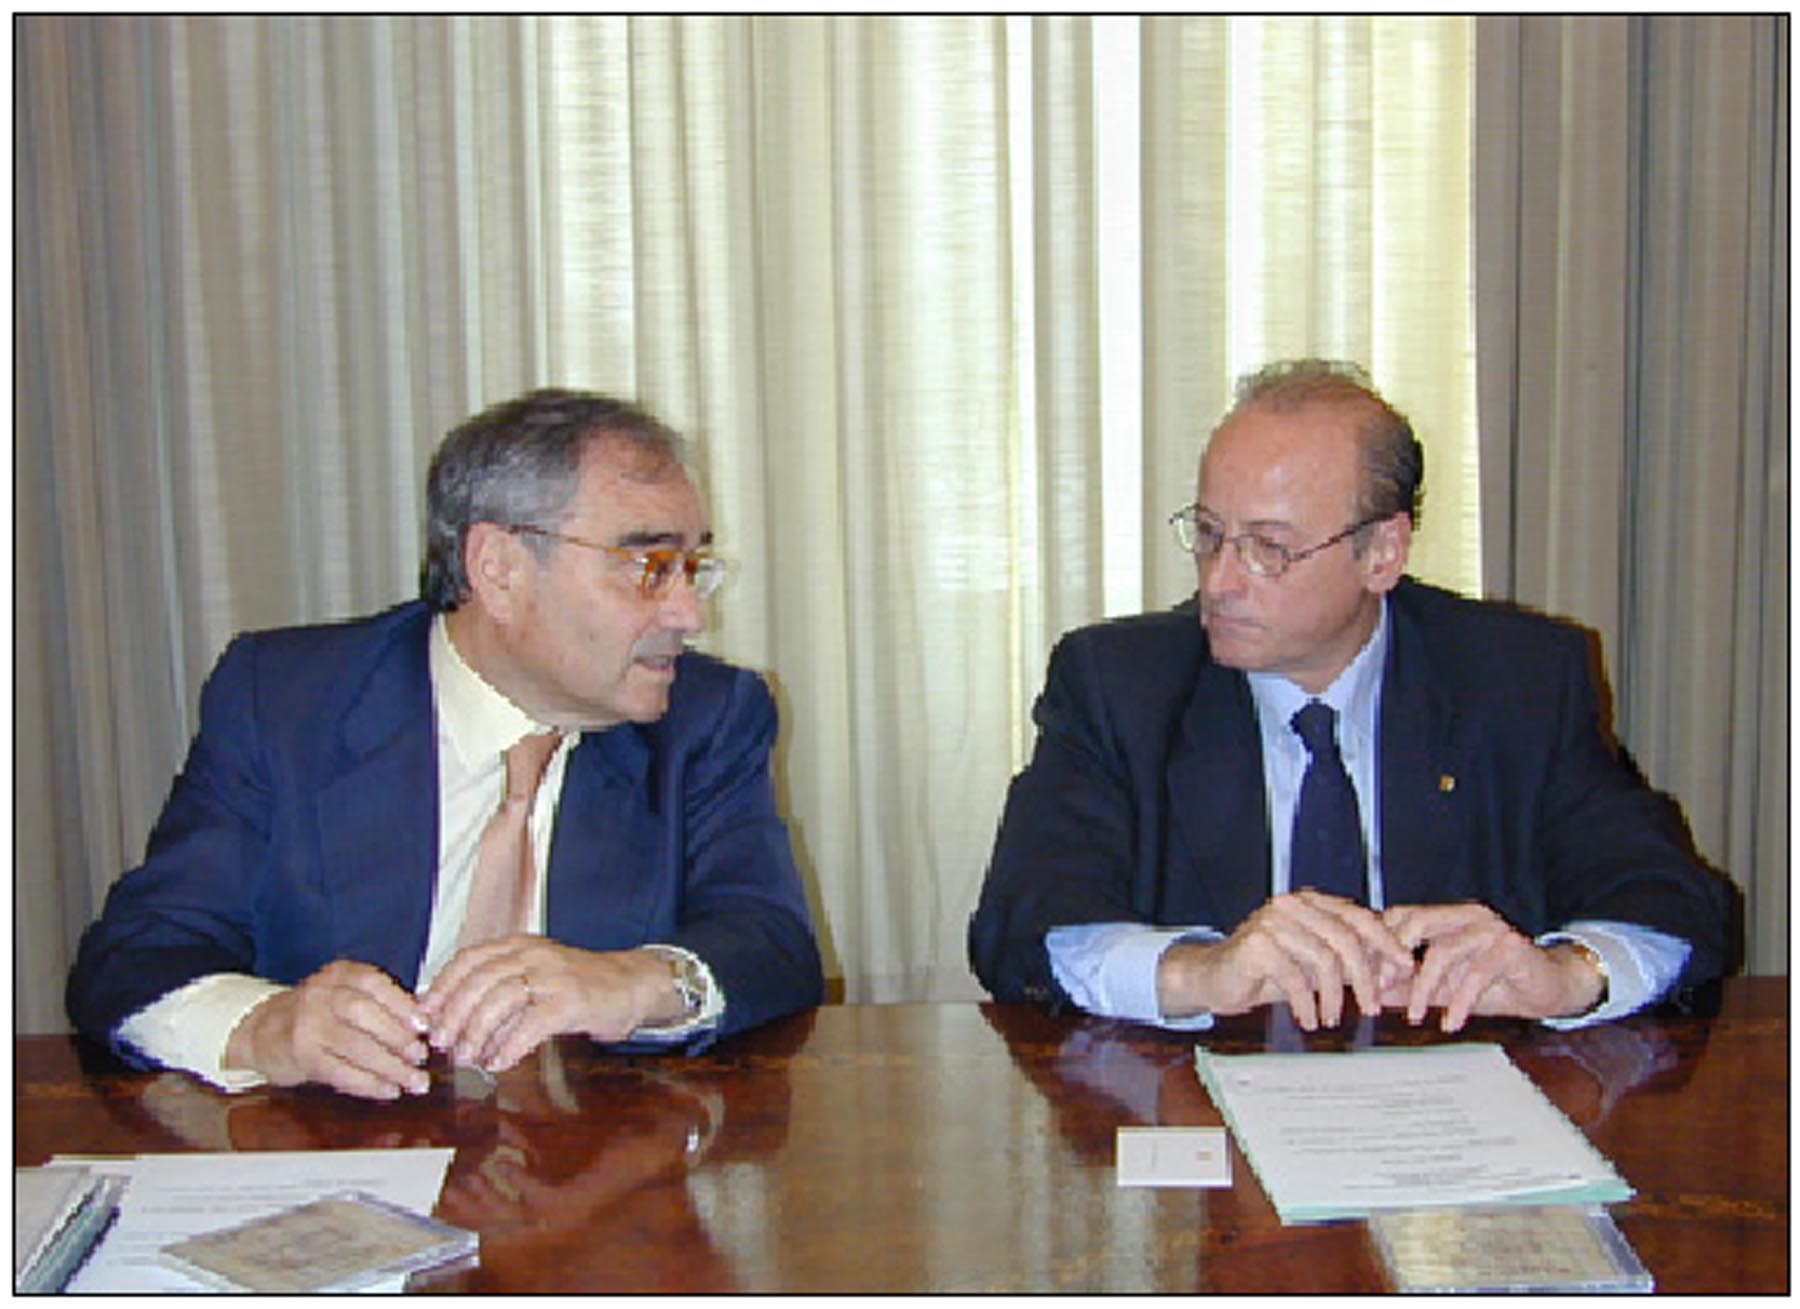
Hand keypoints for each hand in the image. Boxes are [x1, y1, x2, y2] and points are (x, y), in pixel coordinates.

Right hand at [223, 960, 429, 1099]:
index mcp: (338, 974)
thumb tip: (428, 1022)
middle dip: (397, 1037)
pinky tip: (388, 1090)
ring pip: (353, 1045)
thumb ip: (380, 1003)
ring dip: (389, 1066)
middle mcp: (320, 994)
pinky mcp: (301, 1056)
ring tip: (414, 1081)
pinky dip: (368, 1083)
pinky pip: (339, 1071)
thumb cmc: (318, 1013)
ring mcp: (307, 1025)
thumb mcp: (344, 994)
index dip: (401, 1004)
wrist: (263, 1030)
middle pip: (363, 1012)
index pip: (373, 982)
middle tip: (420, 1056)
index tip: (424, 1026)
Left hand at [417, 937, 687, 1073]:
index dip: (443, 986)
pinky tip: (499, 1063)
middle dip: (454, 1015)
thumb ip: (501, 991)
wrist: (633, 984)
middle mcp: (533, 955)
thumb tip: (455, 1021)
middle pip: (479, 981)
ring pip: (500, 1000)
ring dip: (477, 1032)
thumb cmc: (579, 986)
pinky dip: (509, 1046)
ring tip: (468, 1057)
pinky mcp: (571, 1001)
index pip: (469, 959)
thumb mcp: (536, 976)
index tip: (426, 1015)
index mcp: (519, 946)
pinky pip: (531, 1024)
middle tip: (443, 1043)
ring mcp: (553, 976)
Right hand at [1156, 891, 1415, 1029]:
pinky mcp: (1256, 945)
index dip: (1385, 942)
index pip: (1358, 916)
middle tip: (1372, 1006)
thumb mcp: (1314, 964)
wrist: (1215, 978)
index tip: (1404, 966)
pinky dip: (1307, 1004)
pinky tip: (1308, 1019)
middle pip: (1345, 939)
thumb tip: (1393, 972)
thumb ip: (1347, 960)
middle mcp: (1292, 905)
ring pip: (1324, 961)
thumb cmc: (1267, 971)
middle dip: (1365, 978)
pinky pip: (1295, 978)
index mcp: (1309, 902)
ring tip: (1332, 1018)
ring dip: (1334, 998)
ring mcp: (1272, 922)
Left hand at [1381, 902, 1605, 1030]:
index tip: (1363, 975)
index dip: (1379, 944)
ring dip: (1423, 988)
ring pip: (1442, 953)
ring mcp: (1491, 930)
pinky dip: (1458, 1002)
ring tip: (1414, 1016)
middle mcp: (1468, 915)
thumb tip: (1374, 993)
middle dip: (1392, 960)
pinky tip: (1450, 1022)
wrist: (1552, 987)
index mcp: (1450, 916)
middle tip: (1378, 991)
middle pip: (1415, 924)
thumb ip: (1413, 984)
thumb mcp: (1448, 986)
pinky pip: (1475, 975)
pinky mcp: (1511, 950)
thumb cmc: (1499, 982)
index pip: (1402, 916)